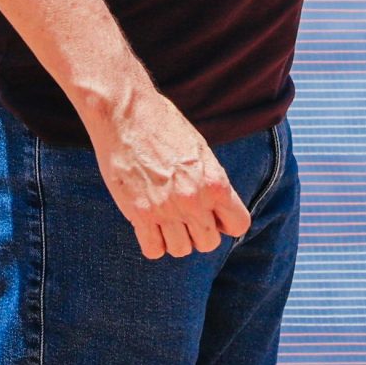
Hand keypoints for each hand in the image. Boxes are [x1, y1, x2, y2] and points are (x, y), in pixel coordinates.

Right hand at [87, 87, 251, 258]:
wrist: (127, 114)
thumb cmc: (164, 125)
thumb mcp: (200, 150)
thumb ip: (210, 181)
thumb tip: (215, 207)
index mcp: (216, 182)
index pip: (238, 225)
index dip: (226, 222)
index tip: (214, 215)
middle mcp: (194, 200)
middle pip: (209, 243)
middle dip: (200, 231)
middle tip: (186, 214)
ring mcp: (167, 210)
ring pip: (181, 250)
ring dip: (176, 238)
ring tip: (166, 218)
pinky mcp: (140, 214)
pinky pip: (153, 250)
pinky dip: (153, 242)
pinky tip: (149, 224)